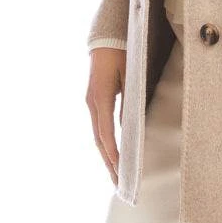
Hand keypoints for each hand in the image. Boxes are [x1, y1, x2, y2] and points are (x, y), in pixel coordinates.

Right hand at [86, 47, 126, 185]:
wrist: (106, 37)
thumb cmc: (121, 52)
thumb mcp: (129, 73)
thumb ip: (130, 98)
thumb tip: (130, 126)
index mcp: (101, 97)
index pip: (106, 133)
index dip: (113, 153)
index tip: (121, 170)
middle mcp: (92, 103)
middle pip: (99, 140)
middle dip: (109, 163)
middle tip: (119, 184)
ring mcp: (91, 102)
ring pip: (98, 136)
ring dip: (106, 156)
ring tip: (116, 175)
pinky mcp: (95, 100)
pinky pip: (99, 127)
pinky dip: (105, 143)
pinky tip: (112, 154)